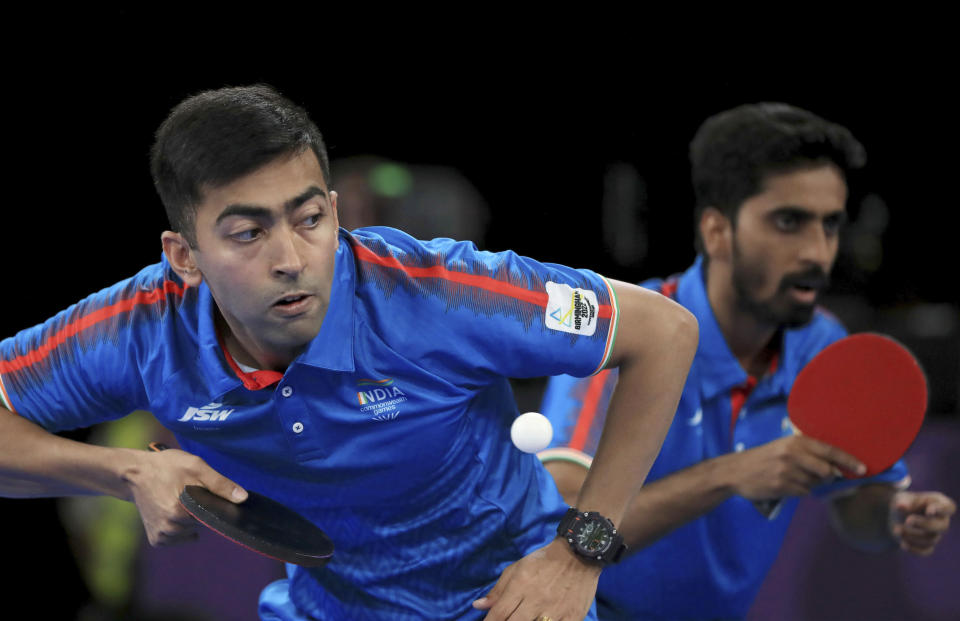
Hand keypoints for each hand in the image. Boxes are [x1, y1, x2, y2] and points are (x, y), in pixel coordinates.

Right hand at [123, 447, 246, 545]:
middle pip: (202, 524)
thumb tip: (243, 498)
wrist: (135, 473)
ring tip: (179, 500)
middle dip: (202, 510)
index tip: (208, 495)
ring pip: (191, 532)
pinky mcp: (156, 539)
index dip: (215, 506)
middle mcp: (169, 528)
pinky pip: (179, 539)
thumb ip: (220, 484)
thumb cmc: (167, 467)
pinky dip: (181, 528)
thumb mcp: (196, 467)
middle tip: (189, 492)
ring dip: (191, 519)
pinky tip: (174, 512)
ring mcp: (161, 535)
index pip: (213, 517)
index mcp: (180, 511)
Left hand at [472, 538, 599, 619]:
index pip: (499, 613)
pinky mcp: (572, 617)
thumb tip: (478, 606)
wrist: (578, 554)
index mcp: (521, 585)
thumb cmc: (544, 561)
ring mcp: (555, 611)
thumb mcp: (517, 568)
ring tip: (524, 620)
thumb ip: (498, 589)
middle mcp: (536, 600)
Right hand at [725, 435, 865, 499]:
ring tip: (793, 478)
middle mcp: (792, 454)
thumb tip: (835, 468)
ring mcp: (787, 471)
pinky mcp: (781, 486)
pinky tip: (786, 485)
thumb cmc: (763, 458)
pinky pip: (803, 492)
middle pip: (827, 471)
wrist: (735, 471)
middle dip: (829, 477)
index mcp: (795, 441)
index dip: (848, 460)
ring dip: (810, 484)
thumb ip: (806, 453)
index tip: (862, 469)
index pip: (829, 450)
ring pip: (815, 484)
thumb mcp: (782, 447)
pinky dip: (799, 491)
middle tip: (823, 477)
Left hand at [891, 490, 954, 555]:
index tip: (929, 511)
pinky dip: (914, 548)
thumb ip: (903, 501)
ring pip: (930, 539)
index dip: (941, 510)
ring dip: (912, 535)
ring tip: (896, 530)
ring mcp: (936, 534)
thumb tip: (901, 506)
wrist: (897, 516)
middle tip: (908, 521)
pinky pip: (925, 551)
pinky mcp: (927, 545)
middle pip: (941, 526)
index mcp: (940, 503)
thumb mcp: (902, 498)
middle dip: (924, 524)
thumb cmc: (904, 502)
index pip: (949, 507)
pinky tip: (902, 544)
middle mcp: (942, 520)